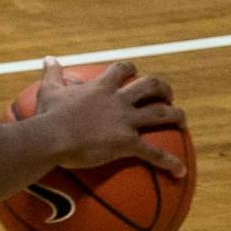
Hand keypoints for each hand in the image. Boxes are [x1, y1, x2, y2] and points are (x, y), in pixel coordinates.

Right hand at [34, 58, 187, 177]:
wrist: (52, 137)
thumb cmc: (48, 116)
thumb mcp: (49, 90)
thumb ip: (52, 73)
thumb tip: (48, 58)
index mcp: (101, 87)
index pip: (122, 70)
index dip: (130, 69)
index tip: (134, 72)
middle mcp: (118, 100)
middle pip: (150, 86)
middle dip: (163, 89)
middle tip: (167, 96)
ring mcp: (125, 121)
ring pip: (161, 114)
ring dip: (176, 116)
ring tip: (182, 121)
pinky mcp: (127, 143)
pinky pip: (154, 153)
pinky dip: (170, 162)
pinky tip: (181, 171)